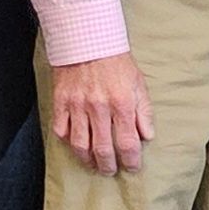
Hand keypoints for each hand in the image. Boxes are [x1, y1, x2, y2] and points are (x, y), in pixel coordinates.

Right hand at [49, 53, 154, 175]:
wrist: (87, 39)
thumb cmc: (116, 62)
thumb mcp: (138, 83)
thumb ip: (144, 111)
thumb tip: (147, 136)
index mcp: (121, 103)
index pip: (127, 143)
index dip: (131, 160)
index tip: (132, 167)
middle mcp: (99, 107)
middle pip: (102, 149)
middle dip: (108, 166)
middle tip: (111, 171)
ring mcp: (77, 105)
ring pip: (80, 145)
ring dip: (87, 160)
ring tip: (93, 164)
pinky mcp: (61, 101)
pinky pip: (61, 130)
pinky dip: (67, 141)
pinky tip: (74, 145)